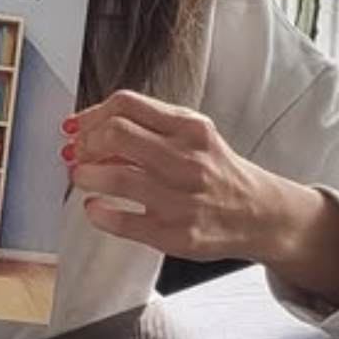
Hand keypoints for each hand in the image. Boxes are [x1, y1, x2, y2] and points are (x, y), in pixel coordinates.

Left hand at [64, 90, 338, 306]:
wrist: (261, 215)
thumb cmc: (219, 174)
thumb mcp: (194, 137)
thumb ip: (150, 127)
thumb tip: (89, 128)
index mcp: (191, 128)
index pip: (127, 104)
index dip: (91, 115)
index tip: (76, 127)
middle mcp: (188, 160)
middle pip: (116, 134)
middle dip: (86, 143)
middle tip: (78, 154)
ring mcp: (182, 199)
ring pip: (116, 177)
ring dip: (85, 175)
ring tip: (82, 178)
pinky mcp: (176, 234)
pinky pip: (122, 221)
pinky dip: (97, 212)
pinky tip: (95, 207)